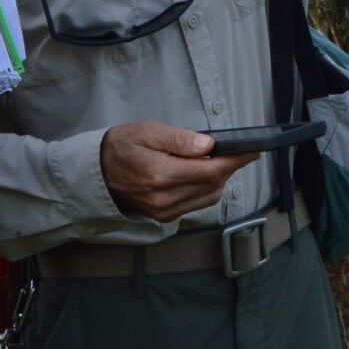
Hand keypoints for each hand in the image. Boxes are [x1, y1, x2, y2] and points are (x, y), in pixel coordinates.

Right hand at [99, 121, 258, 222]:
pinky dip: (206, 189)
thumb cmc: (122, 146)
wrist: (97, 172)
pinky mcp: (164, 216)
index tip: (250, 151)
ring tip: (217, 161)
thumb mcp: (147, 132)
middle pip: (213, 185)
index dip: (234, 161)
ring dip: (219, 180)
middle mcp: (164, 198)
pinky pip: (196, 204)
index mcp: (160, 175)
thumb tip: (208, 145)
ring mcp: (164, 211)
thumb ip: (179, 139)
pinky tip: (201, 174)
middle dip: (230, 168)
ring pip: (208, 197)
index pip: (210, 170)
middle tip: (238, 153)